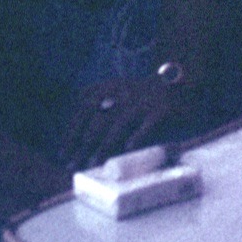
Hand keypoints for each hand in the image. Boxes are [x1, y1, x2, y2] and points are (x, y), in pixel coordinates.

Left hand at [59, 76, 200, 170]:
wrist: (178, 79)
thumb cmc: (142, 92)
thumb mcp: (118, 88)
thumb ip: (99, 100)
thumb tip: (75, 128)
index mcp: (111, 86)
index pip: (84, 107)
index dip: (72, 130)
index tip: (63, 150)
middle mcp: (125, 92)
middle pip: (99, 119)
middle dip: (83, 143)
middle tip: (73, 163)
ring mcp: (143, 101)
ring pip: (119, 124)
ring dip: (105, 144)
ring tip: (94, 162)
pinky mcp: (161, 109)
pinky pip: (147, 124)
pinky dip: (137, 136)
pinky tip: (127, 149)